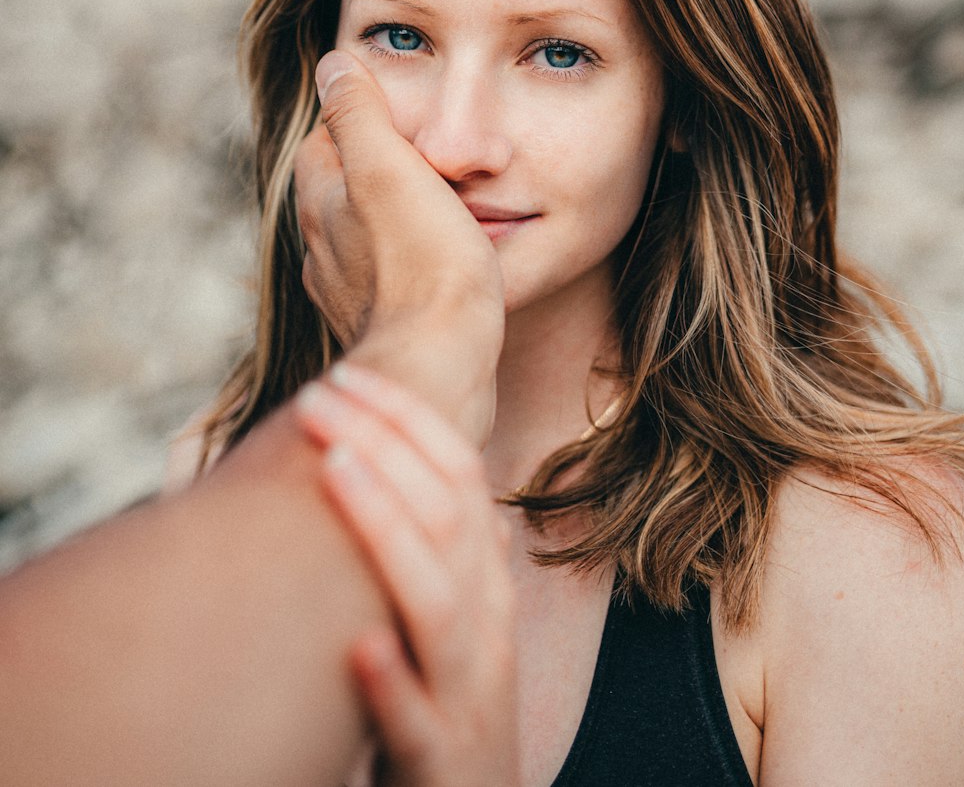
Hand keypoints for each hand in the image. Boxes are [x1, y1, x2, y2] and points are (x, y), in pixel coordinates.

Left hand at [293, 52, 504, 441]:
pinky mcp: (380, 326)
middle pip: (346, 187)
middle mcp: (322, 248)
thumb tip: (332, 64)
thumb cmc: (423, 266)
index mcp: (320, 201)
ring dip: (400, 218)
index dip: (365, 116)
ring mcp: (348, 292)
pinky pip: (392, 279)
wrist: (437, 368)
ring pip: (369, 235)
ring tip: (448, 208)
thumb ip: (360, 114)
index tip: (408, 112)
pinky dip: (415, 263)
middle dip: (383, 168)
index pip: (327, 137)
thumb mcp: (390, 170)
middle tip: (436, 156)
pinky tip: (447, 266)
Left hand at [296, 365, 519, 786]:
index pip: (460, 473)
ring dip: (386, 525)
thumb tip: (410, 464)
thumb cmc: (450, 709)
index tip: (345, 373)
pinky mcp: (441, 764)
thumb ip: (441, 550)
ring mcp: (467, 694)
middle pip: (448, 513)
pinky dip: (392, 679)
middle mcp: (487, 625)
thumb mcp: (455, 620)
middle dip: (384, 443)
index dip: (406, 418)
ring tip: (333, 466)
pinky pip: (419, 721)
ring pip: (438, 599)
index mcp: (486, 581)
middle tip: (318, 394)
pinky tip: (358, 645)